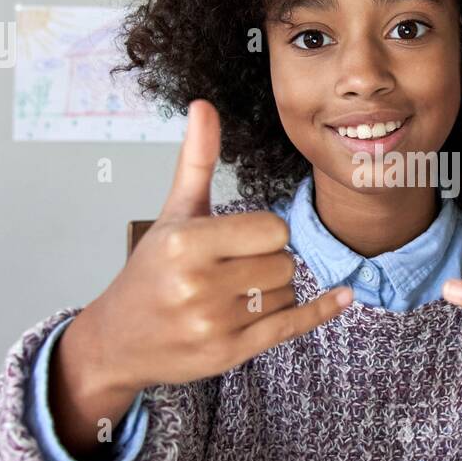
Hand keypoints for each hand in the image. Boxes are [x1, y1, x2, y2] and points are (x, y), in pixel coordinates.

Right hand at [59, 99, 353, 399]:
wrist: (117, 340)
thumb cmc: (150, 271)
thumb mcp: (172, 213)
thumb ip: (196, 161)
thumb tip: (203, 105)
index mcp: (185, 243)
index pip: (272, 229)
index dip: (265, 233)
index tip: (242, 240)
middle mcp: (197, 285)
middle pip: (284, 262)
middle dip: (268, 262)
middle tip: (234, 270)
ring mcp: (213, 324)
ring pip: (286, 293)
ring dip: (272, 291)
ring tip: (233, 295)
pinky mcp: (227, 355)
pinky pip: (290, 326)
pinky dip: (321, 311)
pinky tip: (343, 297)